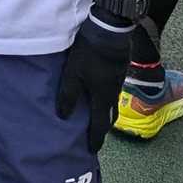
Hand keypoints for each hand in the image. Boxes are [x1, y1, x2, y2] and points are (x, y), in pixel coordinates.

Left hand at [56, 12, 132, 152]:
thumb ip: (68, 96)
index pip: (100, 125)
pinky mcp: (119, 70)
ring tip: (96, 116)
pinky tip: (100, 92)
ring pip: (112, 103)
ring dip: (104, 113)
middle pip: (109, 117)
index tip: (93, 151)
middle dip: (102, 129)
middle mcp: (113, 93)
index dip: (95, 139)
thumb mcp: (73, 74)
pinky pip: (113, 91)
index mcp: (102, 98)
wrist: (110, 30)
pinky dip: (106, 98)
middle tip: (95, 136)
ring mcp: (118, 81)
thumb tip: (63, 117)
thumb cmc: (89, 54)